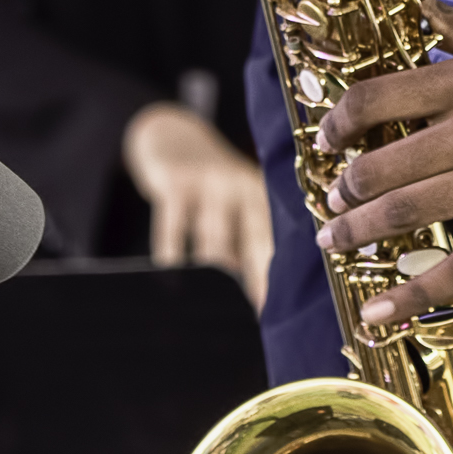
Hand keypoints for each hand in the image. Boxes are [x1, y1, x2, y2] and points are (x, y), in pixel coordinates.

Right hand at [123, 103, 273, 312]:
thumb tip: (260, 300)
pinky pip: (173, 230)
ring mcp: (209, 180)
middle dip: (255, 283)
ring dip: (213, 279)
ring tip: (211, 311)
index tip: (282, 314)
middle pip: (252, 242)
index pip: (276, 240)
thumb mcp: (234, 200)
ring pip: (213, 242)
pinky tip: (173, 282)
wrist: (170, 135)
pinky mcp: (175, 181)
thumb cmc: (210, 186)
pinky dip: (172, 259)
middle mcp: (242, 184)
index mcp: (263, 193)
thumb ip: (246, 240)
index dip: (278, 279)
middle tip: (256, 318)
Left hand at [312, 0, 452, 328]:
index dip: (340, 121)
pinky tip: (377, 309)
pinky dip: (413, 294)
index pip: (379, 100)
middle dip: (345, 187)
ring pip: (410, 215)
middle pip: (384, 166)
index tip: (328, 137)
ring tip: (336, 237)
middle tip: (332, 197)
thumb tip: (419, 3)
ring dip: (360, 230)